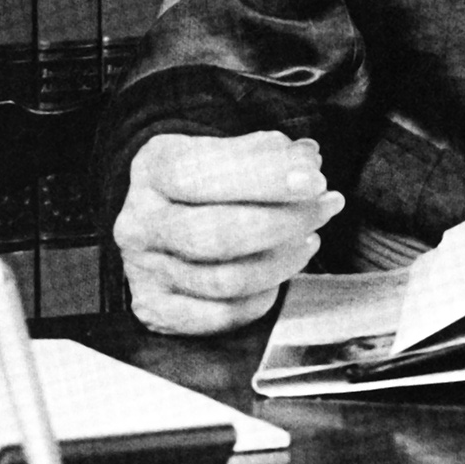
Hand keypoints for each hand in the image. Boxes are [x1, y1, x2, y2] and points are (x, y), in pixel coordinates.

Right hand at [114, 131, 344, 335]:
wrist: (163, 210)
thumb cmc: (204, 176)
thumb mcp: (228, 147)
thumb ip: (269, 152)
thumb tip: (307, 161)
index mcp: (154, 169)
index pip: (202, 174)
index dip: (265, 179)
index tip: (314, 180)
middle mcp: (140, 222)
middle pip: (218, 234)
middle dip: (285, 222)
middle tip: (325, 207)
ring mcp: (144, 271)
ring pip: (225, 280)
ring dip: (282, 261)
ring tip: (309, 238)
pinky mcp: (156, 310)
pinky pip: (220, 316)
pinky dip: (261, 297)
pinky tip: (280, 272)